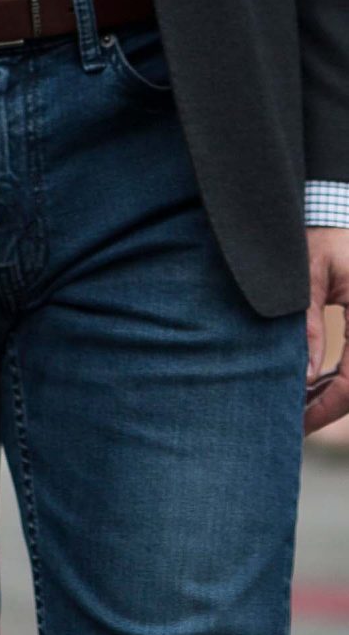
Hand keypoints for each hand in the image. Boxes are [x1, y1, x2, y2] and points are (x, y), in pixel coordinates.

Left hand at [307, 229, 348, 433]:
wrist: (336, 209)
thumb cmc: (324, 235)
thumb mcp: (310, 277)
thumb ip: (309, 324)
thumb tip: (305, 376)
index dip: (327, 407)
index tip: (300, 424)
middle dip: (329, 407)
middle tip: (294, 423)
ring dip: (334, 394)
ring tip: (298, 408)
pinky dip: (340, 376)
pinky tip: (313, 384)